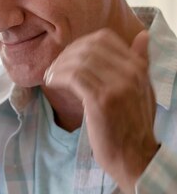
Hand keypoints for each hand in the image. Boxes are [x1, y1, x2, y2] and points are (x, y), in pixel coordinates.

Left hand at [44, 29, 159, 193]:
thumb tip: (142, 35)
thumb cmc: (133, 126)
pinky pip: (73, 77)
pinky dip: (58, 77)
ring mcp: (117, 86)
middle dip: (66, 55)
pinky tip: (51, 83)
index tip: (68, 58)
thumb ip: (140, 62)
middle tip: (54, 68)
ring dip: (58, 66)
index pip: (104, 38)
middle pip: (88, 47)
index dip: (80, 45)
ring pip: (79, 61)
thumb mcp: (143, 89)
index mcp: (139, 67)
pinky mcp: (101, 100)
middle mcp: (131, 72)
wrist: (135, 158)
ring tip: (50, 77)